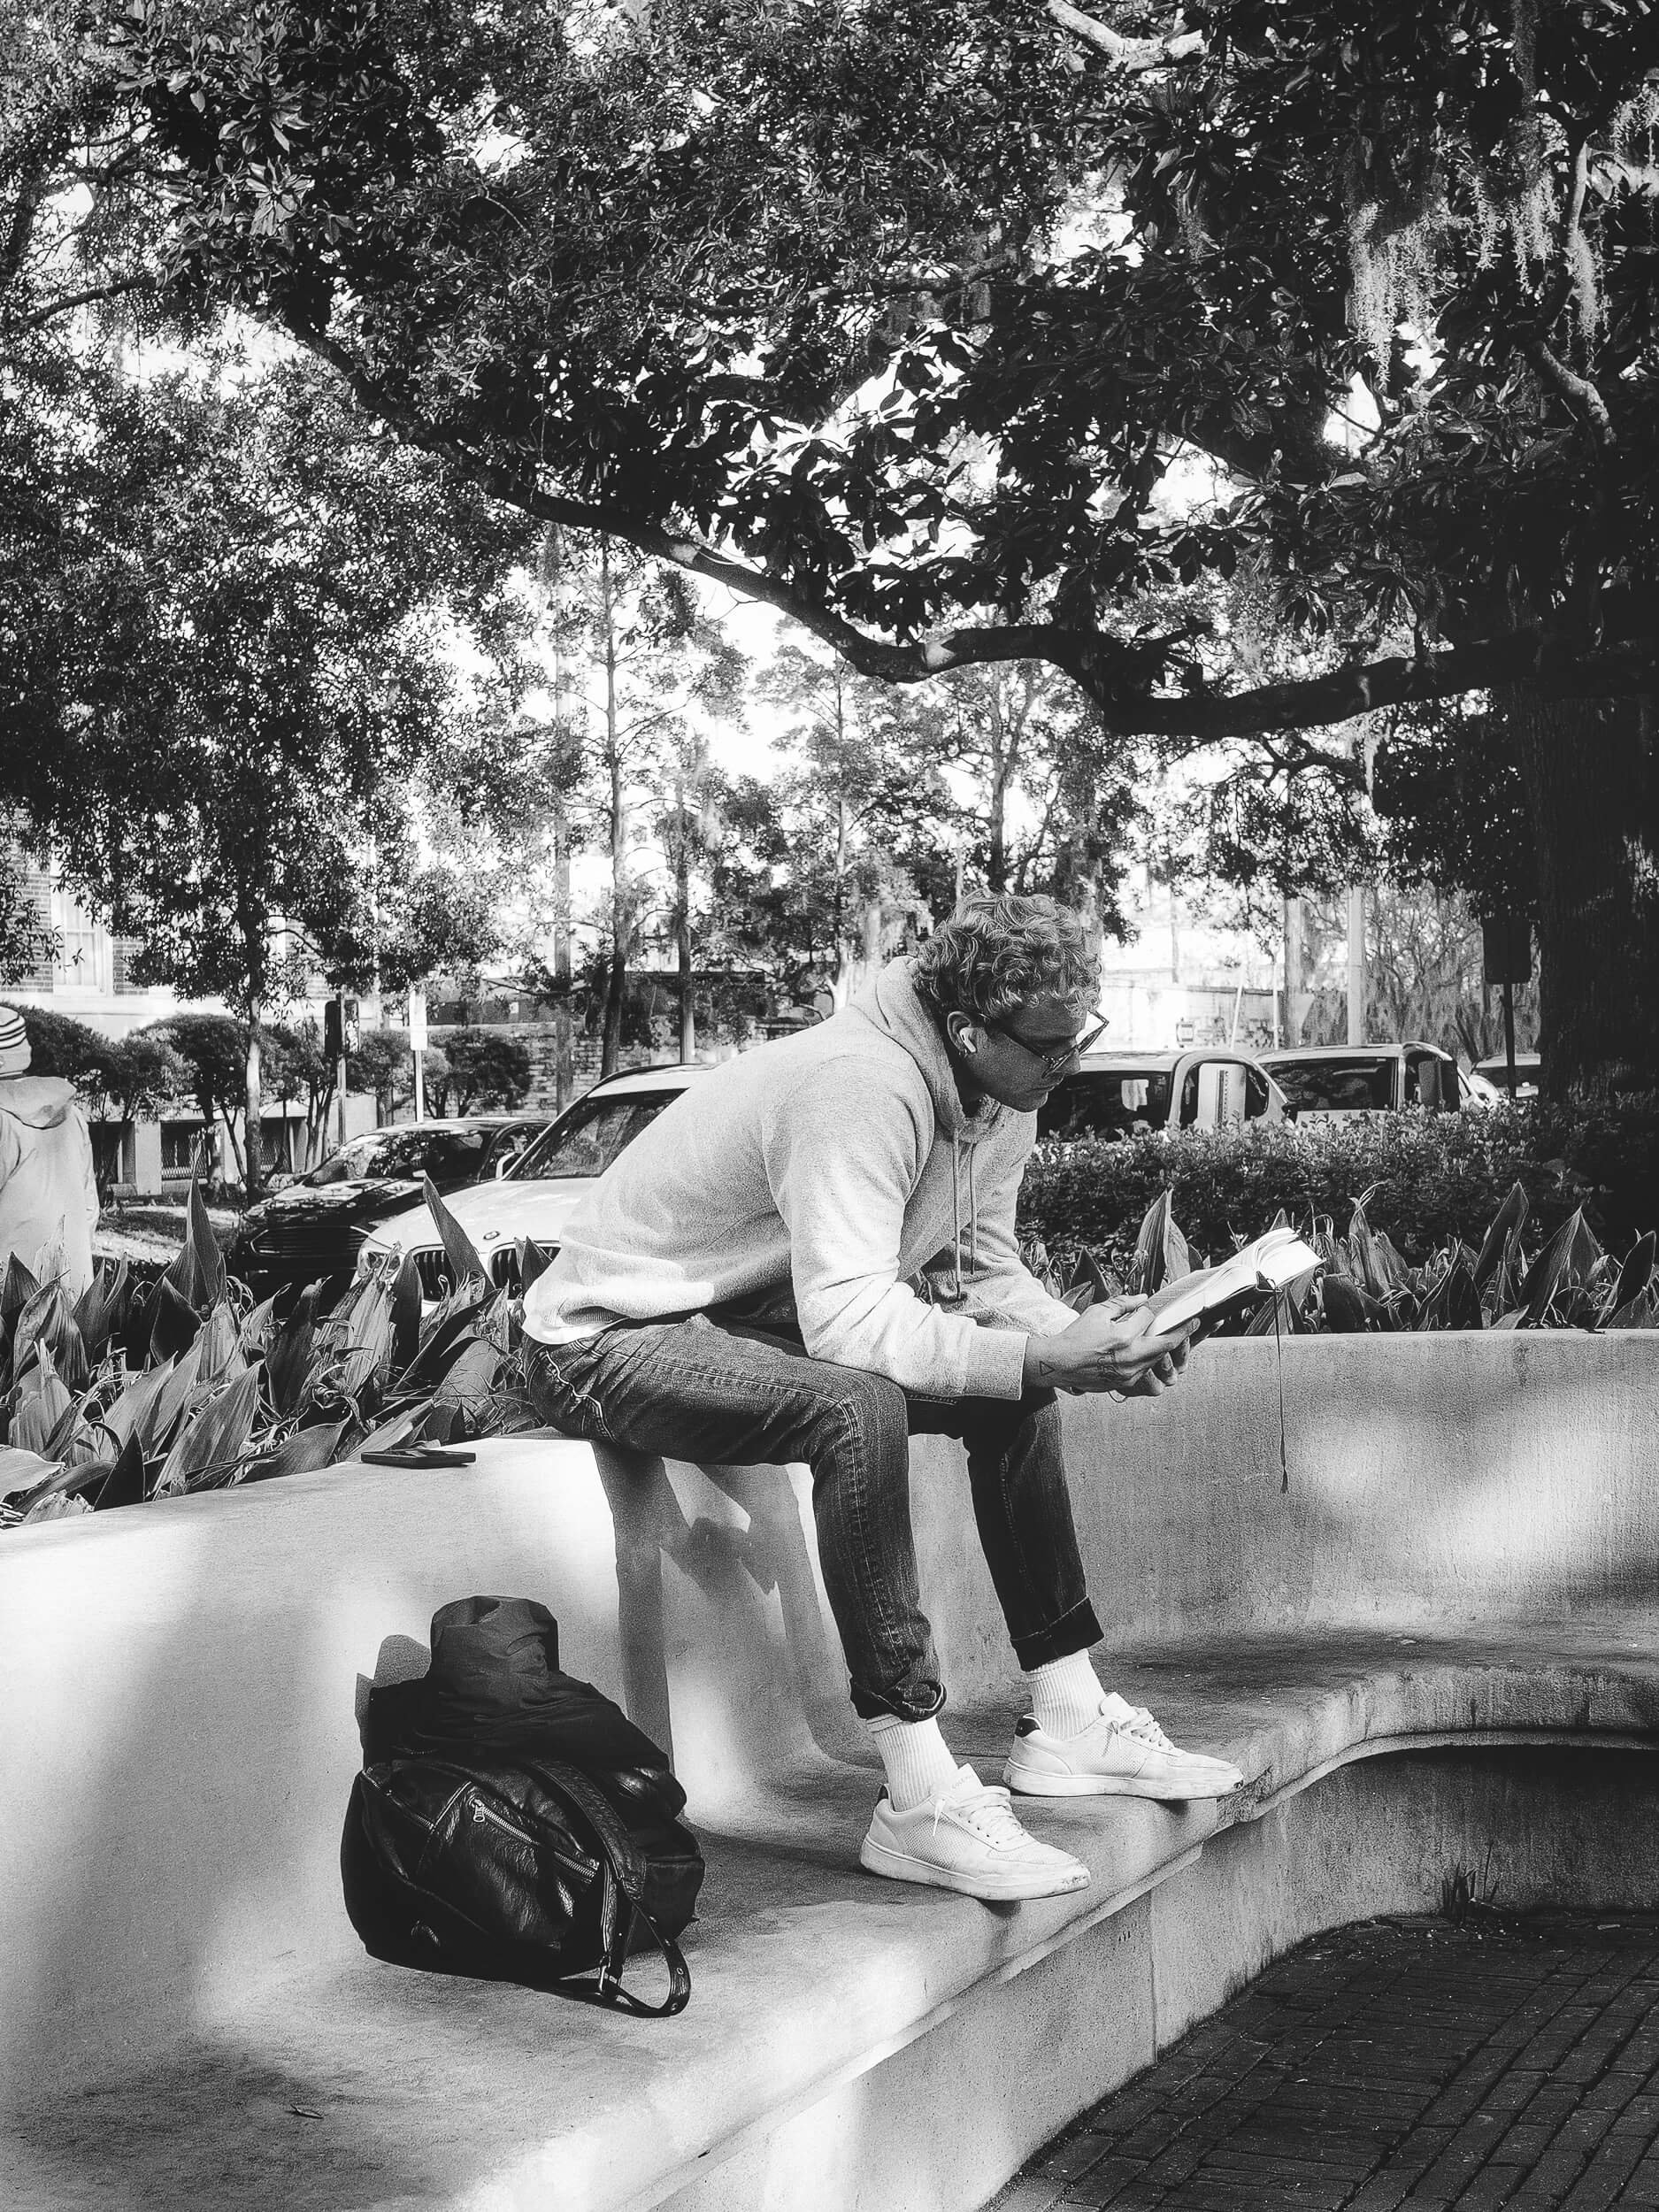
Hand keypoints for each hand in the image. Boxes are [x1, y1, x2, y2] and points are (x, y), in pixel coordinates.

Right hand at [1023, 1296, 1192, 1396]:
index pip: (1148, 1318)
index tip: (1159, 1307)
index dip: (1150, 1310)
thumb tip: (1143, 1298)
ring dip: (1163, 1348)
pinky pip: (1145, 1370)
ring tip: (1167, 1338)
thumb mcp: (1097, 1312)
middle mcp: (1129, 1357)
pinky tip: (1145, 1353)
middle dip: (1181, 1333)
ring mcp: (1129, 1373)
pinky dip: (1148, 1360)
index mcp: (1123, 1337)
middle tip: (1193, 1324)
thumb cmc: (1076, 1337)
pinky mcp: (1125, 1383)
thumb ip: (1123, 1303)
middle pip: (1165, 1344)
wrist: (1058, 1363)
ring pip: (1157, 1359)